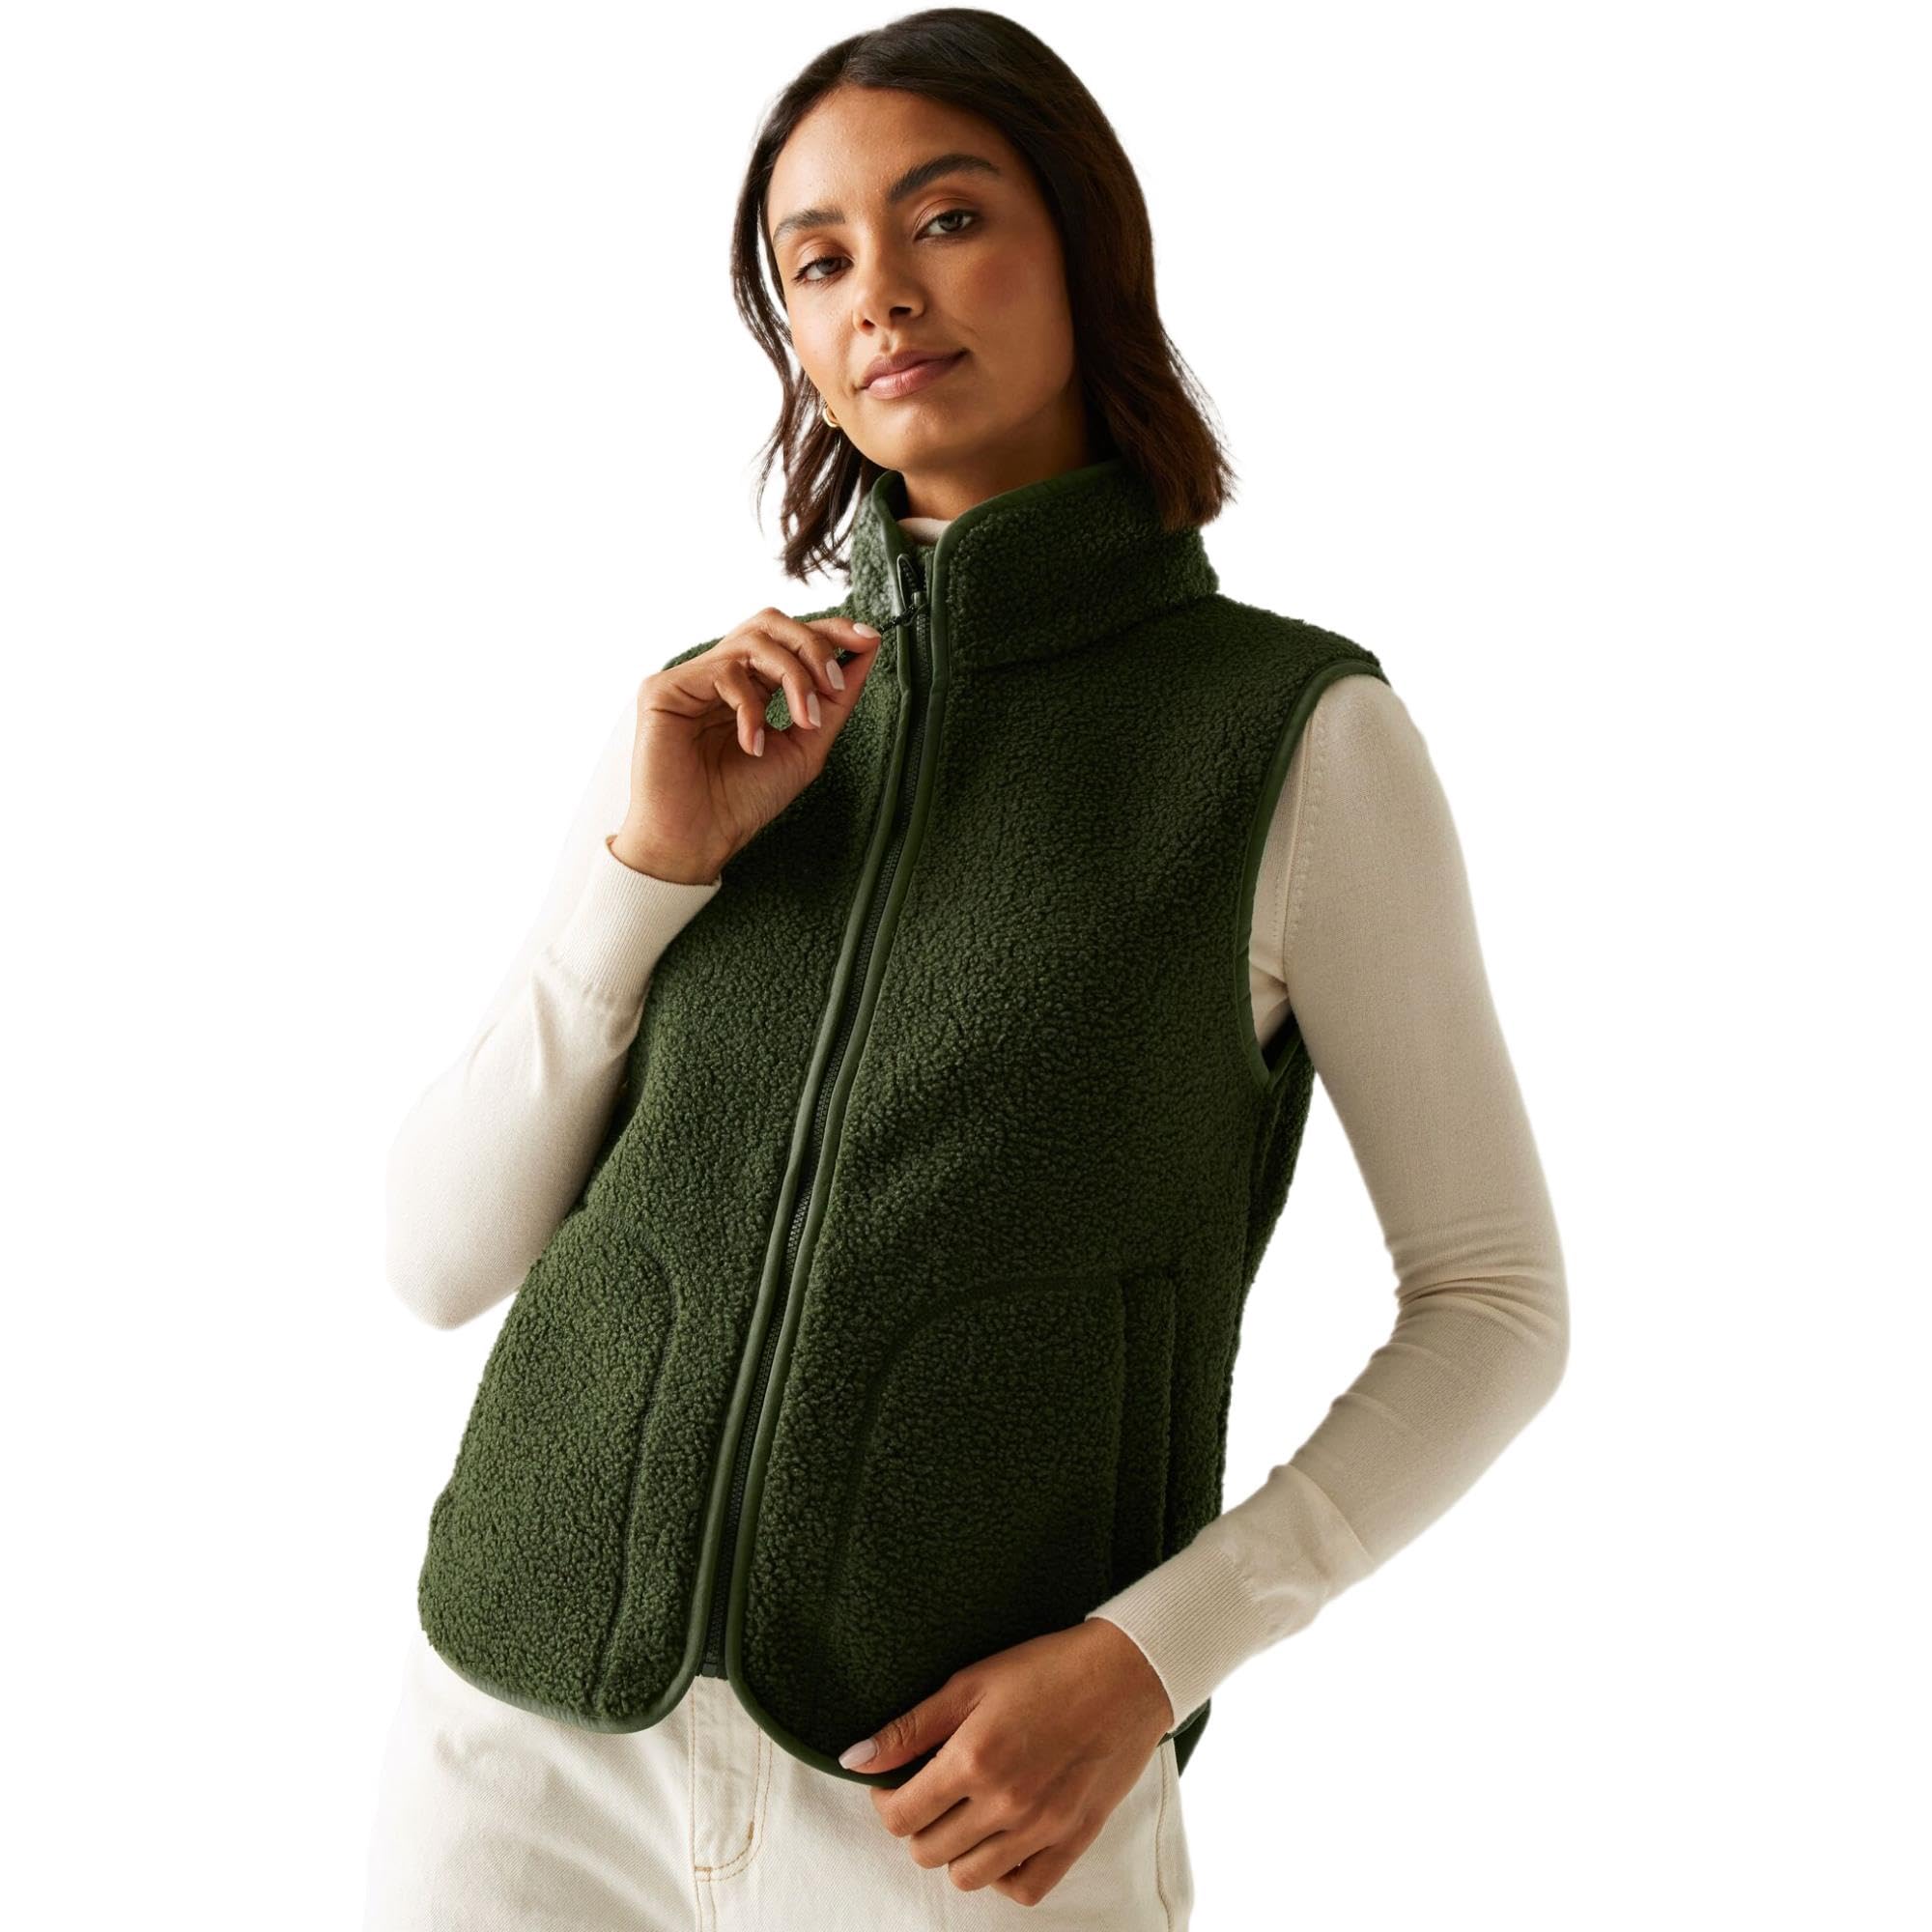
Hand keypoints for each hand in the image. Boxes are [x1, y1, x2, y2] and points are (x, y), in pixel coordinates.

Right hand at [608, 608, 883, 883]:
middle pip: (772, 623)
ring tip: (804, 721)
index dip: (830, 631)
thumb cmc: (741, 803)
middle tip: (833, 685)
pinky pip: (724, 671)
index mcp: (752, 686)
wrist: (698, 841)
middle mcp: (722, 675)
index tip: (869, 639)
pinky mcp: (664, 689)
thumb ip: (835, 701)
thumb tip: (868, 650)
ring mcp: (693, 679)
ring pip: (754, 639)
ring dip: (794, 677)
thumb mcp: (806, 748)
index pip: (790, 639)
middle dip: (814, 646)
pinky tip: (752, 745)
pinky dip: (751, 708)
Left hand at [838, 1619, 1175, 1906]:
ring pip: (969, 1878)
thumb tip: (853, 1759)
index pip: (899, 1816)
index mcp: (973, 1759)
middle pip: (927, 1851)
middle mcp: (1005, 1803)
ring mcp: (1042, 1829)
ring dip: (955, 1851)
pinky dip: (1004, 1875)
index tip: (895, 1782)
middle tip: (932, 1791)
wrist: (1127, 1674)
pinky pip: (1024, 1890)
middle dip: (917, 1824)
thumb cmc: (1047, 1668)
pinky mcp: (1074, 1841)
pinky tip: (1001, 1839)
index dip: (885, 1801)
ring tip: (965, 1814)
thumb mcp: (971, 1682)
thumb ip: (910, 1726)